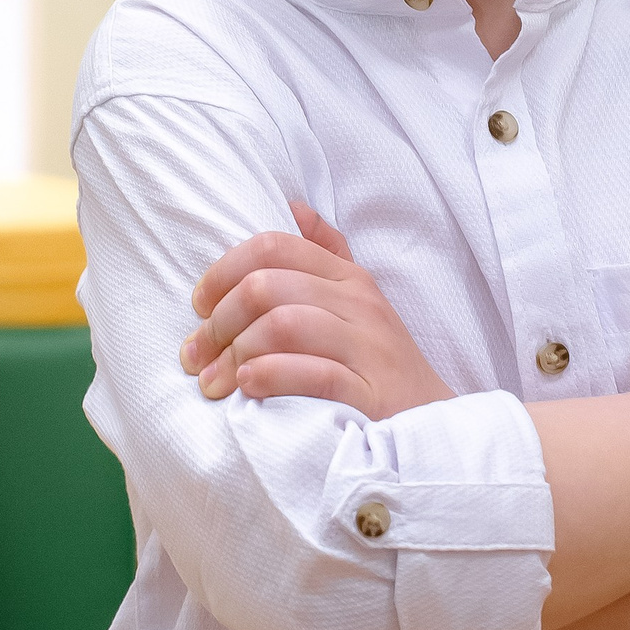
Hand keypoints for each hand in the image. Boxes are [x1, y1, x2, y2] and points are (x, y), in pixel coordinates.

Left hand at [182, 202, 453, 416]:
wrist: (431, 423)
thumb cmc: (379, 364)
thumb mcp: (358, 300)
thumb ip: (325, 253)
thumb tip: (292, 206)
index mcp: (347, 277)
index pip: (274, 246)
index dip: (223, 271)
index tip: (200, 306)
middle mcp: (358, 305)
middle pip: (268, 286)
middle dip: (219, 320)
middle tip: (197, 354)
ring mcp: (367, 348)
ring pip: (284, 325)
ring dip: (235, 353)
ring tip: (214, 381)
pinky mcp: (370, 394)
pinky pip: (312, 374)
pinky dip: (270, 377)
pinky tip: (248, 387)